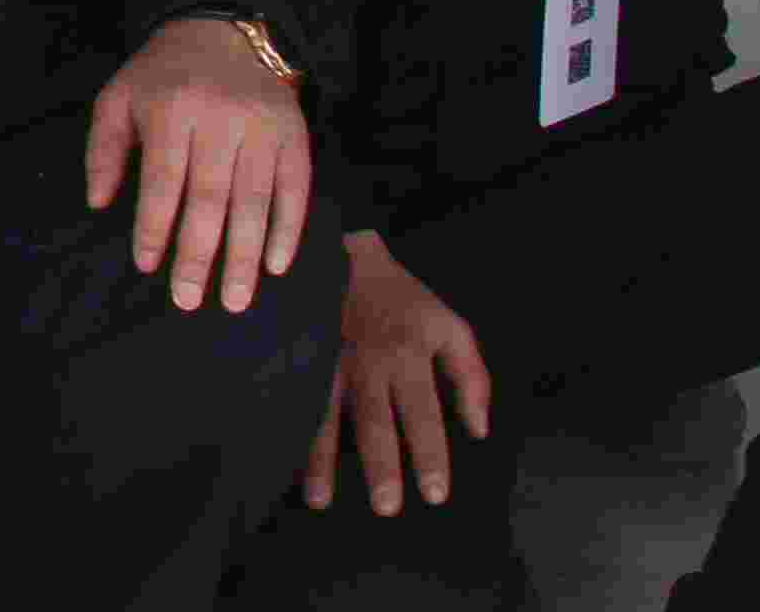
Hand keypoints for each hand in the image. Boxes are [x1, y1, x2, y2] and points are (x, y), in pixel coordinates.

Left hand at [86, 15, 310, 309]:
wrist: (221, 30)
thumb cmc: (161, 75)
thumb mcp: (118, 97)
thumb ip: (103, 150)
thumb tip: (98, 204)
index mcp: (171, 110)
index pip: (164, 182)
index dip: (155, 227)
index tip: (148, 267)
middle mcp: (219, 119)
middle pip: (210, 199)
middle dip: (200, 256)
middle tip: (189, 301)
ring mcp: (261, 127)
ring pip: (254, 201)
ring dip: (245, 256)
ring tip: (234, 300)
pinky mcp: (293, 134)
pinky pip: (294, 188)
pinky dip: (288, 230)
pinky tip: (275, 265)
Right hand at [299, 229, 490, 516]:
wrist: (342, 253)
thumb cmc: (403, 300)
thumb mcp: (450, 326)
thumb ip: (471, 376)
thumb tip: (478, 431)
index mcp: (408, 355)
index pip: (423, 414)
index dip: (430, 455)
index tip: (435, 495)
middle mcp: (367, 363)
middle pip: (374, 421)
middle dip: (381, 466)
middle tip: (386, 508)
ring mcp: (328, 360)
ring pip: (325, 415)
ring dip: (321, 460)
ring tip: (321, 501)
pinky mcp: (299, 356)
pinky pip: (295, 398)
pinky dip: (289, 431)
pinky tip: (281, 461)